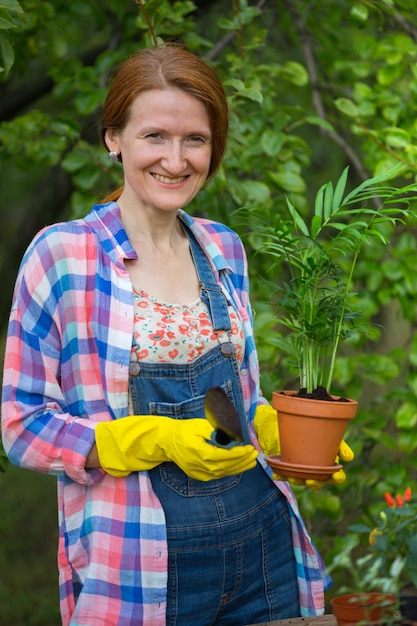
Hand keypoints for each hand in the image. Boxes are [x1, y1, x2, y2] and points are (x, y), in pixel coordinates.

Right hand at [95, 414, 257, 480]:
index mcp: (200, 452)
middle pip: (226, 466)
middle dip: (242, 461)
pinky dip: (230, 471)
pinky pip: (218, 475)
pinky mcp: (199, 476)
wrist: (166, 441)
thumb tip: (235, 437)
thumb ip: (218, 432)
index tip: (250, 448)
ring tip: (251, 462)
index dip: (239, 453)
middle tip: (254, 455)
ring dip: (239, 468)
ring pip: (223, 473)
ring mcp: (199, 473)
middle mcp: (200, 466)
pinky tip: (238, 466)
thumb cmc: (184, 430)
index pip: (225, 456)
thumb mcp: (201, 425)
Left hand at [253, 404, 353, 488]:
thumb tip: (349, 458)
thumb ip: (341, 445)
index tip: (336, 475)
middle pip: (318, 483)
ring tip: (293, 477)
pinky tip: (277, 474)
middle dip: (315, 483)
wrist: (294, 421)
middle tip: (311, 481)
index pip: (335, 476)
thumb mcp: (330, 434)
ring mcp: (301, 469)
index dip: (337, 478)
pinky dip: (280, 474)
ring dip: (297, 480)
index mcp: (329, 464)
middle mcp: (315, 470)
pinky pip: (283, 473)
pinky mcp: (287, 466)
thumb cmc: (316, 429)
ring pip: (301, 480)